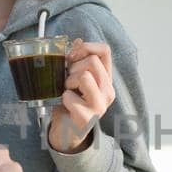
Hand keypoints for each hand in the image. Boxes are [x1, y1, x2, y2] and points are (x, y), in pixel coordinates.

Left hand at [47, 38, 113, 153]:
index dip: (85, 47)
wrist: (66, 131)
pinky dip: (62, 98)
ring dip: (69, 82)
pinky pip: (70, 96)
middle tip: (67, 80)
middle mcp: (108, 91)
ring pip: (85, 76)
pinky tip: (65, 105)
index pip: (105, 50)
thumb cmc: (70, 102)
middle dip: (73, 67)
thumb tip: (77, 40)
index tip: (71, 56)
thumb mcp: (74, 78)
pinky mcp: (88, 117)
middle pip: (92, 61)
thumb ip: (77, 61)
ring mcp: (100, 105)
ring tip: (67, 91)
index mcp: (105, 78)